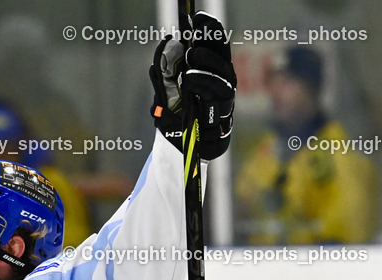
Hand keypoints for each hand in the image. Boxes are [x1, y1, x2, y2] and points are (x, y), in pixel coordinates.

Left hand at [150, 11, 235, 159]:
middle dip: (211, 45)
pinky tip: (189, 78)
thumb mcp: (164, 93)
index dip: (209, 31)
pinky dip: (202, 85)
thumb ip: (164, 71)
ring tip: (190, 56)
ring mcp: (224, 103)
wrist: (178, 151)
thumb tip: (166, 42)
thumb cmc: (176, 120)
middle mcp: (222, 87)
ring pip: (223, 80)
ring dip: (206, 64)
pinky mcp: (222, 120)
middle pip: (224, 60)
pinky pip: (216, 99)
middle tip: (195, 34)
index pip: (215, 49)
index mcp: (212, 75)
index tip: (197, 17)